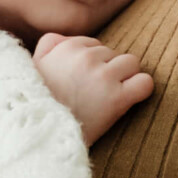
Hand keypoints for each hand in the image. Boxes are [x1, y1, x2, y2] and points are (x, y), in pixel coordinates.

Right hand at [31, 33, 154, 147]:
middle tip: (94, 93)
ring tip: (110, 96)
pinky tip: (129, 98)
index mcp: (65, 48)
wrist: (41, 137)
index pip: (94, 44)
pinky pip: (145, 83)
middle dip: (107, 70)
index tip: (83, 82)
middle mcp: (85, 58)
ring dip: (125, 78)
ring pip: (131, 63)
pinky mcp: (117, 98)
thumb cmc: (36, 104)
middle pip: (113, 53)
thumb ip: (50, 44)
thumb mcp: (33, 66)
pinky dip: (141, 90)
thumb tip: (67, 39)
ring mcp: (103, 77)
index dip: (91, 63)